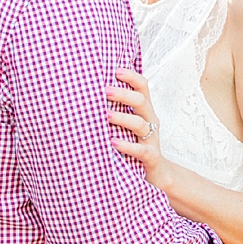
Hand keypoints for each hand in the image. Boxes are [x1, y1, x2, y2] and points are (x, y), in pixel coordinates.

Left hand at [107, 68, 173, 194]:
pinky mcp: (151, 157)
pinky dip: (127, 146)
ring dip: (123, 118)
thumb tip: (86, 91)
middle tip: (104, 91)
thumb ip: (114, 108)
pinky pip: (142, 150)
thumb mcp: (127, 123)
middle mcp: (150, 121)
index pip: (143, 87)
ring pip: (141, 125)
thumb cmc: (134, 142)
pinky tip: (113, 142)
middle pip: (141, 101)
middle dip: (123, 94)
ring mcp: (151, 139)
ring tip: (106, 115)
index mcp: (144, 110)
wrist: (156, 173)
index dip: (131, 76)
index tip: (115, 70)